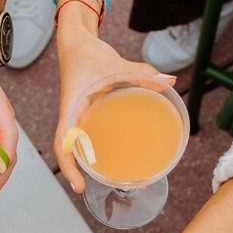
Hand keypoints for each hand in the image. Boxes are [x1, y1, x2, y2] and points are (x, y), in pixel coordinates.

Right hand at [54, 32, 173, 192]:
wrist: (76, 43)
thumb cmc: (88, 54)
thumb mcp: (114, 63)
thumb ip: (142, 73)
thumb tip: (169, 83)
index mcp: (71, 108)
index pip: (62, 142)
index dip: (69, 167)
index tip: (79, 186)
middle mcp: (71, 116)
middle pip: (68, 149)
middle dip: (76, 171)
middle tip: (88, 189)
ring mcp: (76, 116)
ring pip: (75, 145)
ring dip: (83, 162)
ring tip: (103, 177)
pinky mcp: (84, 113)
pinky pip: (84, 135)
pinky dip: (93, 148)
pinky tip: (109, 155)